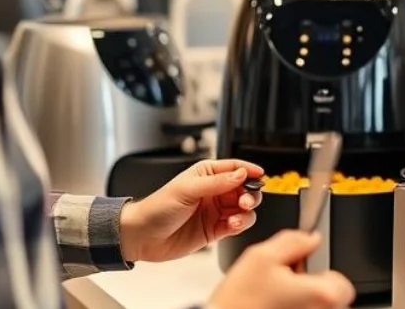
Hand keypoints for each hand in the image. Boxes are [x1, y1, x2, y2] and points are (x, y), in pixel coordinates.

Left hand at [119, 159, 263, 262]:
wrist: (142, 236)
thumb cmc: (157, 207)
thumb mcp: (187, 189)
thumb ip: (216, 183)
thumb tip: (241, 174)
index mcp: (206, 174)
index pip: (234, 168)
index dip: (249, 170)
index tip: (261, 175)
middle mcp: (214, 191)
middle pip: (244, 189)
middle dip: (250, 193)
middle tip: (246, 200)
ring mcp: (215, 211)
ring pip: (244, 208)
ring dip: (246, 211)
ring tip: (238, 214)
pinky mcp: (215, 230)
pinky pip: (236, 225)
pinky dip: (240, 225)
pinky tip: (233, 224)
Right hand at [209, 230, 355, 308]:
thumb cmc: (240, 301)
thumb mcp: (263, 256)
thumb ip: (294, 241)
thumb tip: (311, 238)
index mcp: (323, 295)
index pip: (342, 282)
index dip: (321, 272)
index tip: (302, 270)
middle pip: (330, 297)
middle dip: (310, 286)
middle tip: (283, 283)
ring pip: (315, 308)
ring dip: (301, 300)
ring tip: (274, 298)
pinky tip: (272, 308)